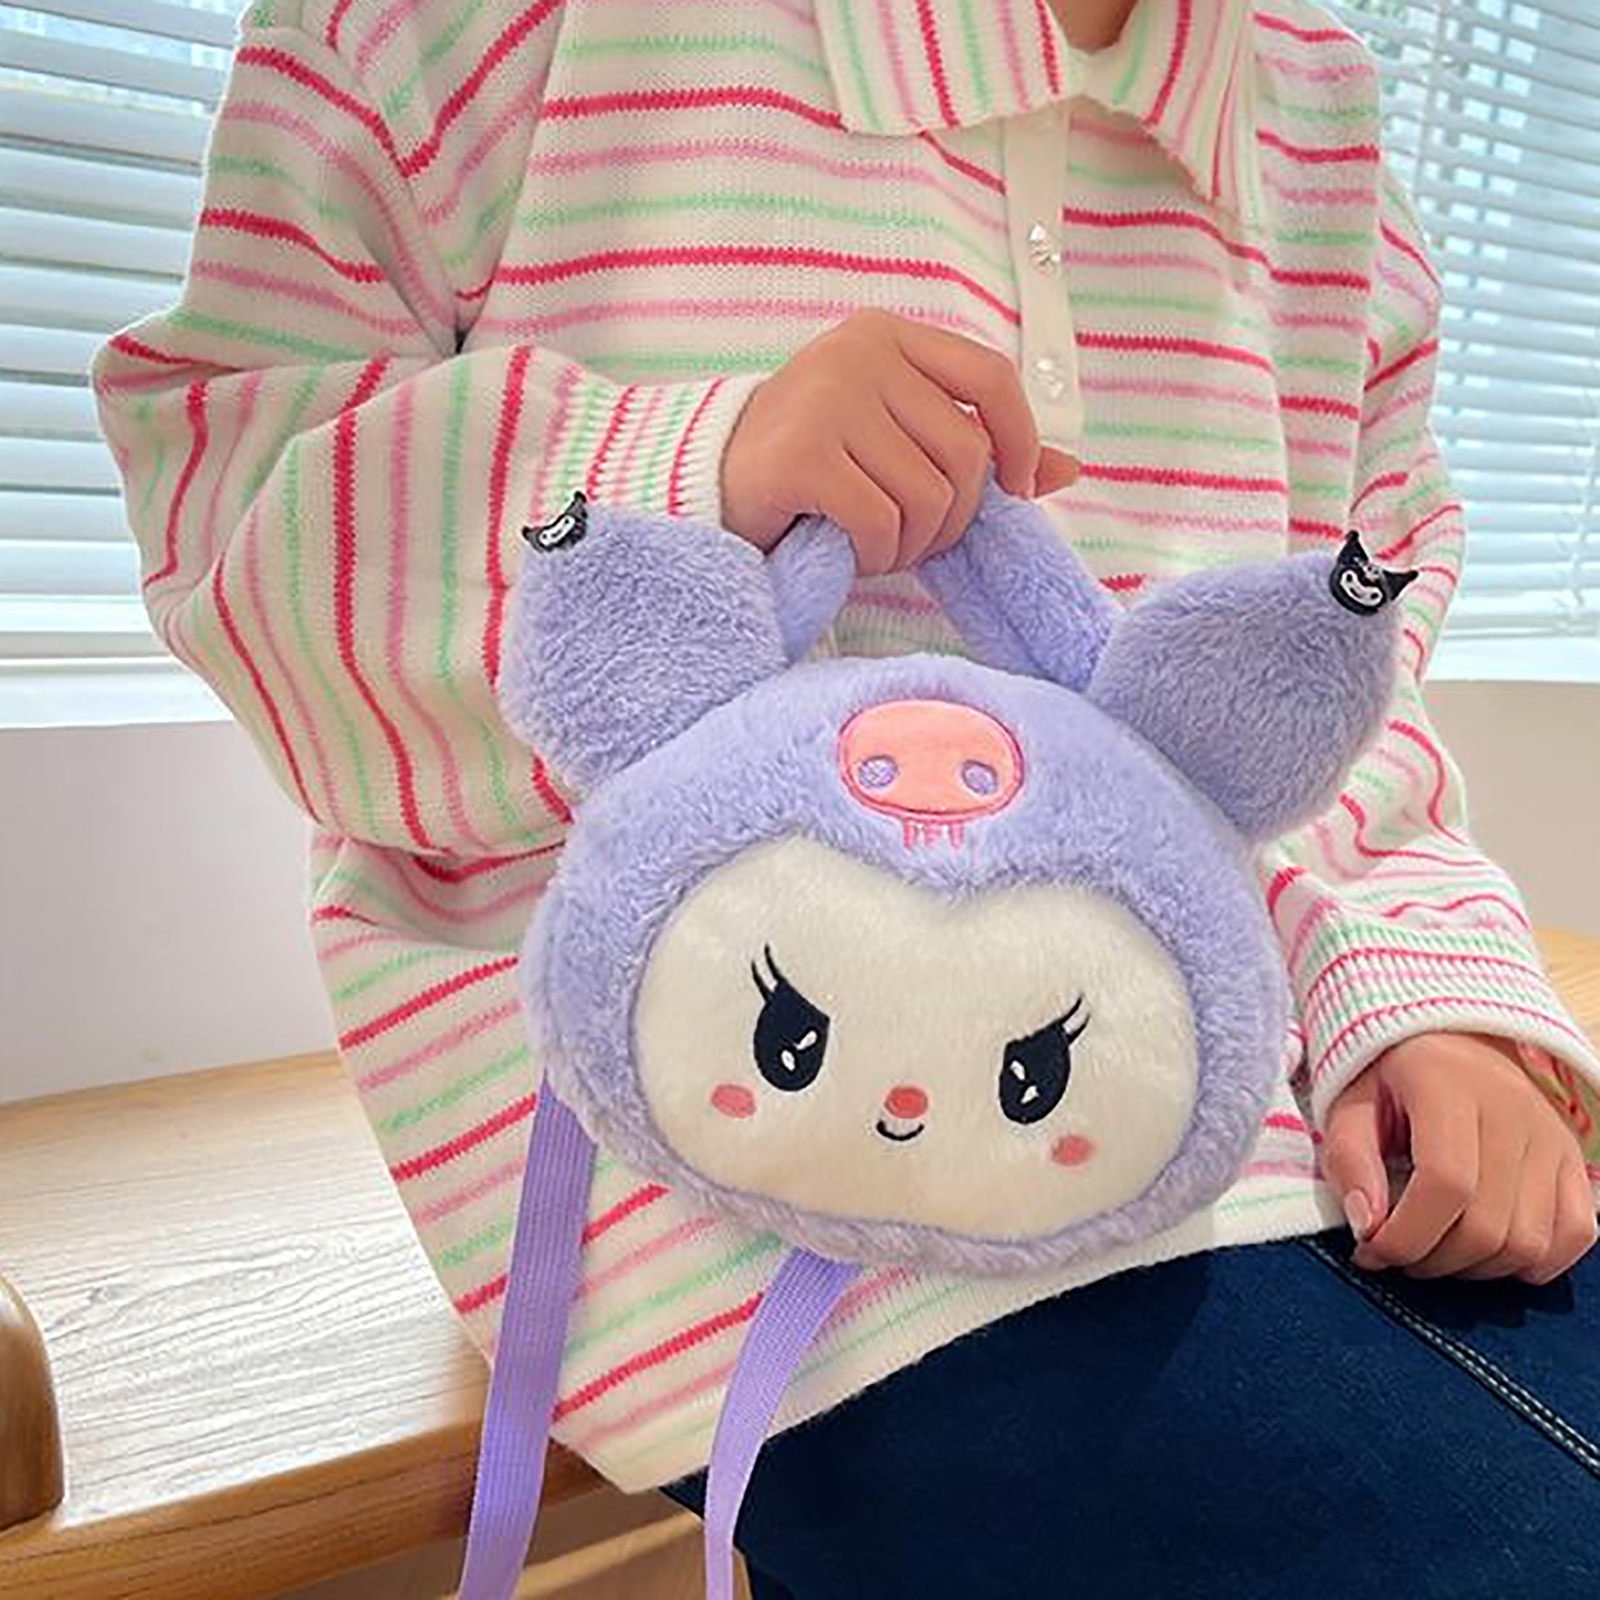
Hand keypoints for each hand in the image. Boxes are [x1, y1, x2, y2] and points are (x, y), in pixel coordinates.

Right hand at [719, 308, 1079, 573]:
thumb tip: (1069, 470)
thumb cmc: (810, 468)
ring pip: (930, 497)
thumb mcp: (895, 440)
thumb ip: (975, 445)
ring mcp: (828, 398)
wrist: (706, 489)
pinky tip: (846, 549)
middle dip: (952, 518)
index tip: (1018, 491)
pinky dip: (874, 555)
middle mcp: (859, 354)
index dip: (1020, 441)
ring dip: (910, 543)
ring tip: (872, 541)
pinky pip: (883, 524)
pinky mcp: (801, 454)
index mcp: (888, 337)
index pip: (991, 377)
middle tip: (911, 536)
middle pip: (966, 454)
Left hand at [1322, 1032, 1595, 1283]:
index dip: (1406, 1236)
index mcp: (1448, 1085)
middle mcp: (1513, 1109)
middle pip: (1488, 1226)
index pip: (1445, 1184)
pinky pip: (1577, 1234)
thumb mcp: (1347, 1103)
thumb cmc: (1390, 1077)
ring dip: (1475, 1268)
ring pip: (1530, 1242)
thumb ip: (1350, 1160)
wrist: (1448, 1040)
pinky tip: (1488, 1252)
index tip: (1370, 1251)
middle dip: (1432, 1260)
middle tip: (1395, 1253)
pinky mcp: (1574, 1158)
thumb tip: (1367, 1227)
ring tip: (1434, 1249)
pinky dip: (1534, 1262)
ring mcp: (1552, 1135)